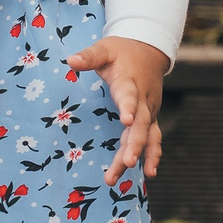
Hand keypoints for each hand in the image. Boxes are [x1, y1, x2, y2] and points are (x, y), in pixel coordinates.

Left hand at [69, 35, 167, 185]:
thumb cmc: (123, 51)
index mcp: (130, 82)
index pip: (130, 96)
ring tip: (125, 173)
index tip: (126, 119)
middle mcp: (143, 100)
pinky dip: (152, 155)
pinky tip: (149, 173)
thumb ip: (89, 56)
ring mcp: (149, 112)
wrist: (150, 51)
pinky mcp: (150, 119)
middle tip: (127, 162)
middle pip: (140, 125)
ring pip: (146, 136)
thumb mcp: (105, 48)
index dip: (129, 107)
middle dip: (134, 145)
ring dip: (138, 156)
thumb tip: (69, 60)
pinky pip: (153, 139)